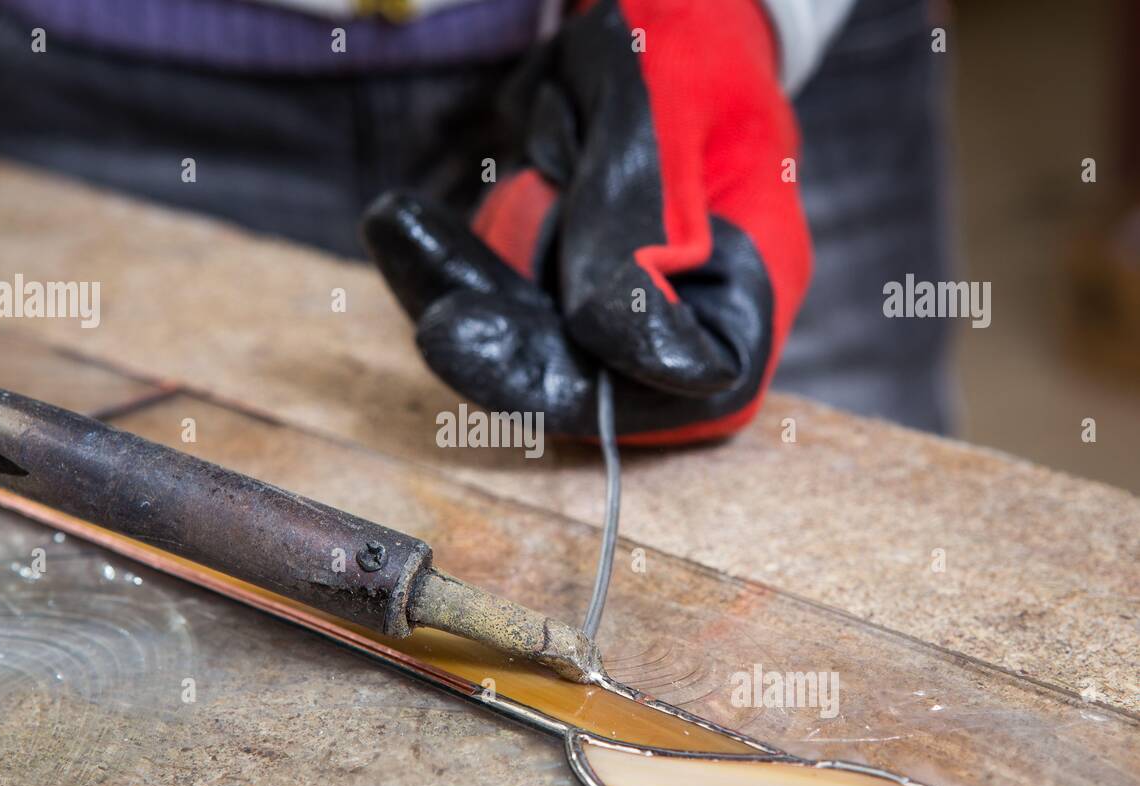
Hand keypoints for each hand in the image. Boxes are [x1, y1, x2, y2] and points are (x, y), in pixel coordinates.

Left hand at [363, 0, 810, 443]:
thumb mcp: (665, 110)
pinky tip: (401, 225)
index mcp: (754, 279)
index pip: (707, 376)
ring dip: (461, 297)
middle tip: (444, 327)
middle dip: (515, 357)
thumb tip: (618, 334)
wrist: (645, 20)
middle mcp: (688, 316)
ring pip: (531, 346)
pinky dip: (446, 269)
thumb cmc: (679, 48)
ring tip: (400, 229)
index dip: (628, 374)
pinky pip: (495, 304)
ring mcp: (616, 311)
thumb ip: (639, 216)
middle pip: (603, 380)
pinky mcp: (557, 292)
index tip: (548, 325)